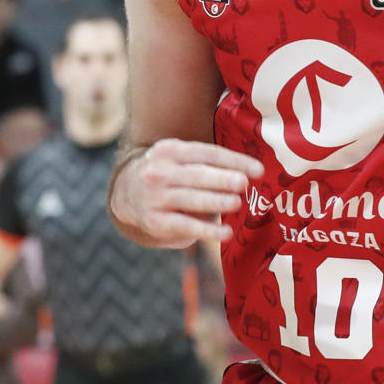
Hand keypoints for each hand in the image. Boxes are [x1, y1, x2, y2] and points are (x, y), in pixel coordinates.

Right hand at [106, 139, 258, 248]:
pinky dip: (206, 231)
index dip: (233, 161)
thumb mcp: (179, 160)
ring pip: (190, 199)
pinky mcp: (155, 221)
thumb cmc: (168, 175)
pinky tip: (225, 233)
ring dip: (215, 201)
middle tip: (243, 183)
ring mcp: (155, 197)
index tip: (258, 170)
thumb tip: (249, 176)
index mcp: (170, 150)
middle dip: (221, 179)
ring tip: (236, 203)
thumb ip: (208, 164)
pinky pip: (184, 225)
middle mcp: (159, 171)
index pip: (206, 153)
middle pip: (196, 174)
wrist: (125, 193)